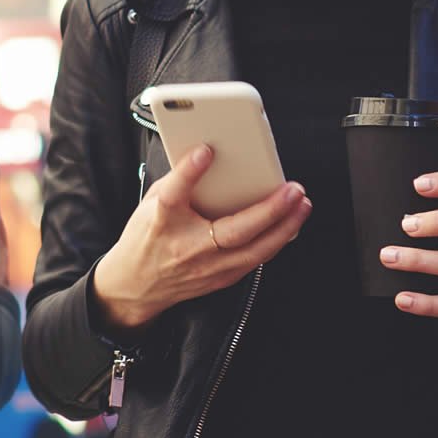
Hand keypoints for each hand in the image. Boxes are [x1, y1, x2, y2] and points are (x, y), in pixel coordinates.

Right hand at [90, 146, 312, 330]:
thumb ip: (179, 182)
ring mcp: (206, 268)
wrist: (135, 286)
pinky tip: (291, 225)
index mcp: (162, 222)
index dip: (189, 172)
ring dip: (283, 228)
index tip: (205, 151)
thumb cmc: (146, 240)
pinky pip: (255, 260)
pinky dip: (276, 241)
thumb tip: (209, 157)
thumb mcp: (151, 204)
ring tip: (301, 205)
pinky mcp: (221, 279)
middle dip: (268, 210)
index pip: (174, 195)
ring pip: (254, 252)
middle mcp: (187, 247)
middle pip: (233, 231)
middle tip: (292, 189)